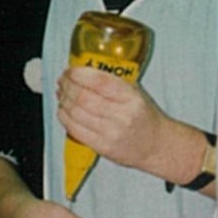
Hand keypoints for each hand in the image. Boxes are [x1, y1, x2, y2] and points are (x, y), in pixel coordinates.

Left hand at [56, 65, 171, 173]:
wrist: (155, 145)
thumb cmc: (144, 116)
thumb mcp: (135, 92)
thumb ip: (112, 81)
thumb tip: (81, 71)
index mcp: (131, 97)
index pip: (99, 81)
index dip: (79, 74)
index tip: (70, 70)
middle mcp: (122, 115)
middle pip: (83, 97)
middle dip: (67, 86)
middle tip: (62, 81)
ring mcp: (111, 133)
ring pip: (76, 113)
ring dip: (64, 101)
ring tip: (62, 94)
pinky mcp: (102, 147)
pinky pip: (75, 130)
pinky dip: (65, 118)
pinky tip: (63, 111)